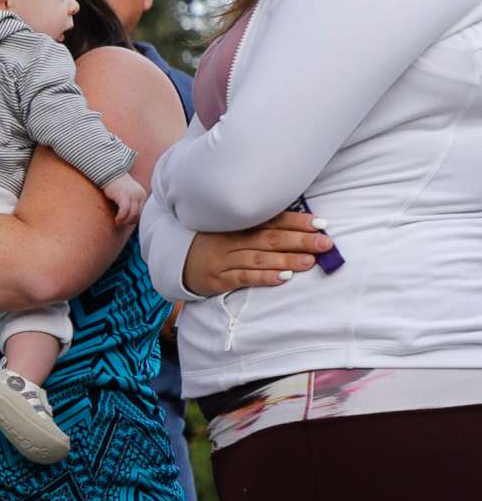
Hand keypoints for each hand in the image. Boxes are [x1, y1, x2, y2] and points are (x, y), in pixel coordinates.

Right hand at [102, 174, 147, 229]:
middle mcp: (139, 194)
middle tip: (122, 224)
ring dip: (125, 221)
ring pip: (133, 214)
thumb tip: (132, 218)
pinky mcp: (123, 195)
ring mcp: (132, 194)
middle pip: (139, 214)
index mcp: (142, 195)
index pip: (143, 212)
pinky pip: (125, 210)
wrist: (111, 174)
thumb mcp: (129, 195)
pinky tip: (116, 220)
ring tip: (118, 222)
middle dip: (130, 222)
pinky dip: (121, 217)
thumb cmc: (117, 187)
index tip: (127, 222)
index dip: (135, 220)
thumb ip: (132, 203)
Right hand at [183, 210, 334, 295]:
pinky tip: (282, 277)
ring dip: (285, 260)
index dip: (296, 221)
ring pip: (259, 258)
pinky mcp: (217, 279)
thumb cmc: (213, 243)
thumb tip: (299, 227)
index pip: (271, 220)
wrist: (176, 261)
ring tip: (309, 262)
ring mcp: (223, 260)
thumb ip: (259, 226)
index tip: (321, 224)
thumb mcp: (231, 228)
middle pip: (269, 239)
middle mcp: (230, 240)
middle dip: (299, 241)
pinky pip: (243, 278)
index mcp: (237, 224)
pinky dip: (264, 278)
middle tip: (325, 244)